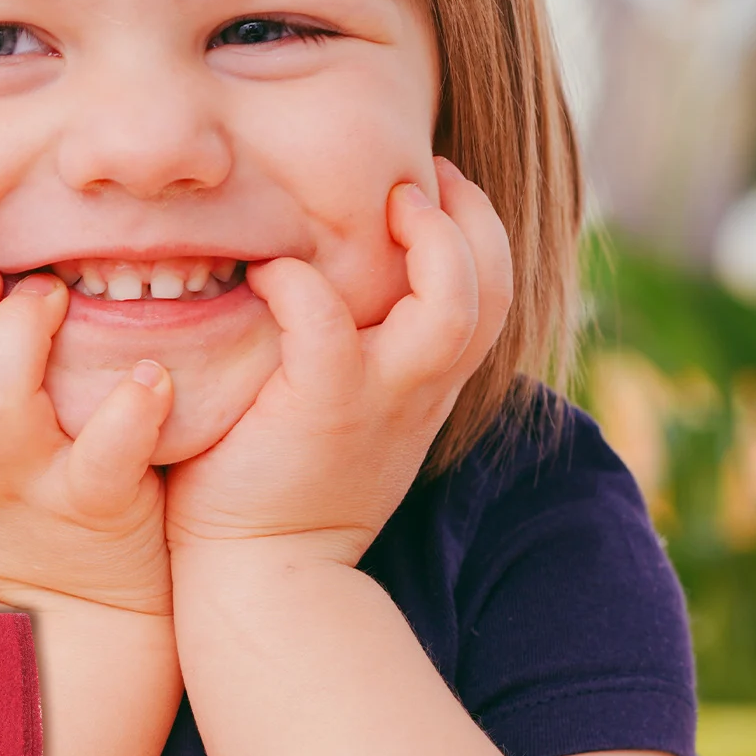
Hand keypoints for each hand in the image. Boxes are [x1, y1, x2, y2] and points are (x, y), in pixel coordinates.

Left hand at [164, 159, 512, 565]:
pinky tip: (268, 274)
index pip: (489, 296)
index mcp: (425, 390)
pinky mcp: (322, 408)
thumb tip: (321, 293)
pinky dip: (300, 283)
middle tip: (419, 177)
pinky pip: (325, 320)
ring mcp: (378, 400)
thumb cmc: (277, 494)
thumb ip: (353, 364)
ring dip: (429, 240)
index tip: (431, 191)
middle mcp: (418, 392)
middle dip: (471, 217)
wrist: (261, 579)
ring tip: (384, 204)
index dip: (475, 233)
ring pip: (452, 303)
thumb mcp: (339, 423)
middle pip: (494, 287)